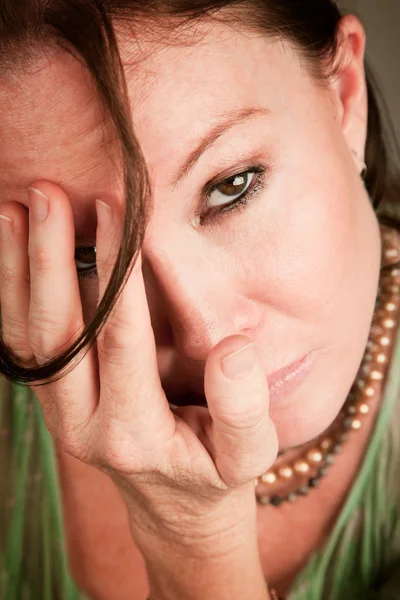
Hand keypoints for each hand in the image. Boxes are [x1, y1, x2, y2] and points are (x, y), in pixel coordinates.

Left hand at [0, 181, 277, 545]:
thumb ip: (243, 408)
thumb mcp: (248, 452)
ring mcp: (60, 413)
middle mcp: (82, 425)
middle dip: (51, 258)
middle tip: (48, 194)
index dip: (118, 274)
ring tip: (14, 210)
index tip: (117, 212)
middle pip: (59, 333)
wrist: (177, 505)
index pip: (120, 339)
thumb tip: (233, 349)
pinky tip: (11, 249)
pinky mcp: (55, 400)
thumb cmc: (216, 472)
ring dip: (18, 271)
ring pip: (30, 337)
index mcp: (133, 434)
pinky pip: (26, 345)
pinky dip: (13, 294)